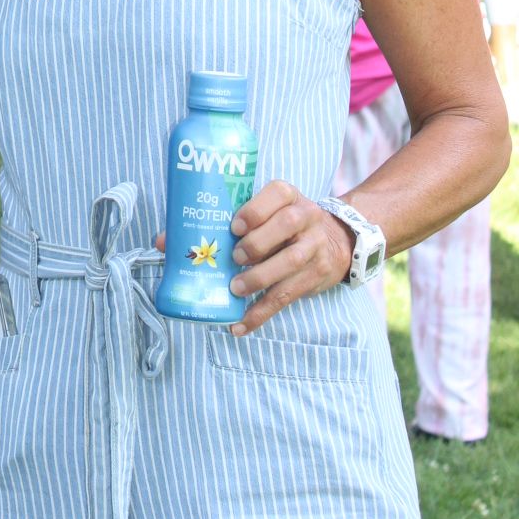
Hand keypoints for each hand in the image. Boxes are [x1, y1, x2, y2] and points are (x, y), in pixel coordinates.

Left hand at [225, 182, 353, 333]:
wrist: (336, 242)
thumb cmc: (286, 226)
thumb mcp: (272, 211)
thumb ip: (240, 220)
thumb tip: (181, 242)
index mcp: (290, 197)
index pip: (279, 194)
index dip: (255, 210)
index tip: (235, 227)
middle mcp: (307, 217)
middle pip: (287, 224)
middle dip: (257, 243)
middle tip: (234, 257)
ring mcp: (314, 247)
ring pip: (290, 261)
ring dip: (259, 277)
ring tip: (235, 289)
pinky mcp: (316, 275)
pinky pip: (288, 295)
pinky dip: (261, 313)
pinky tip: (240, 324)